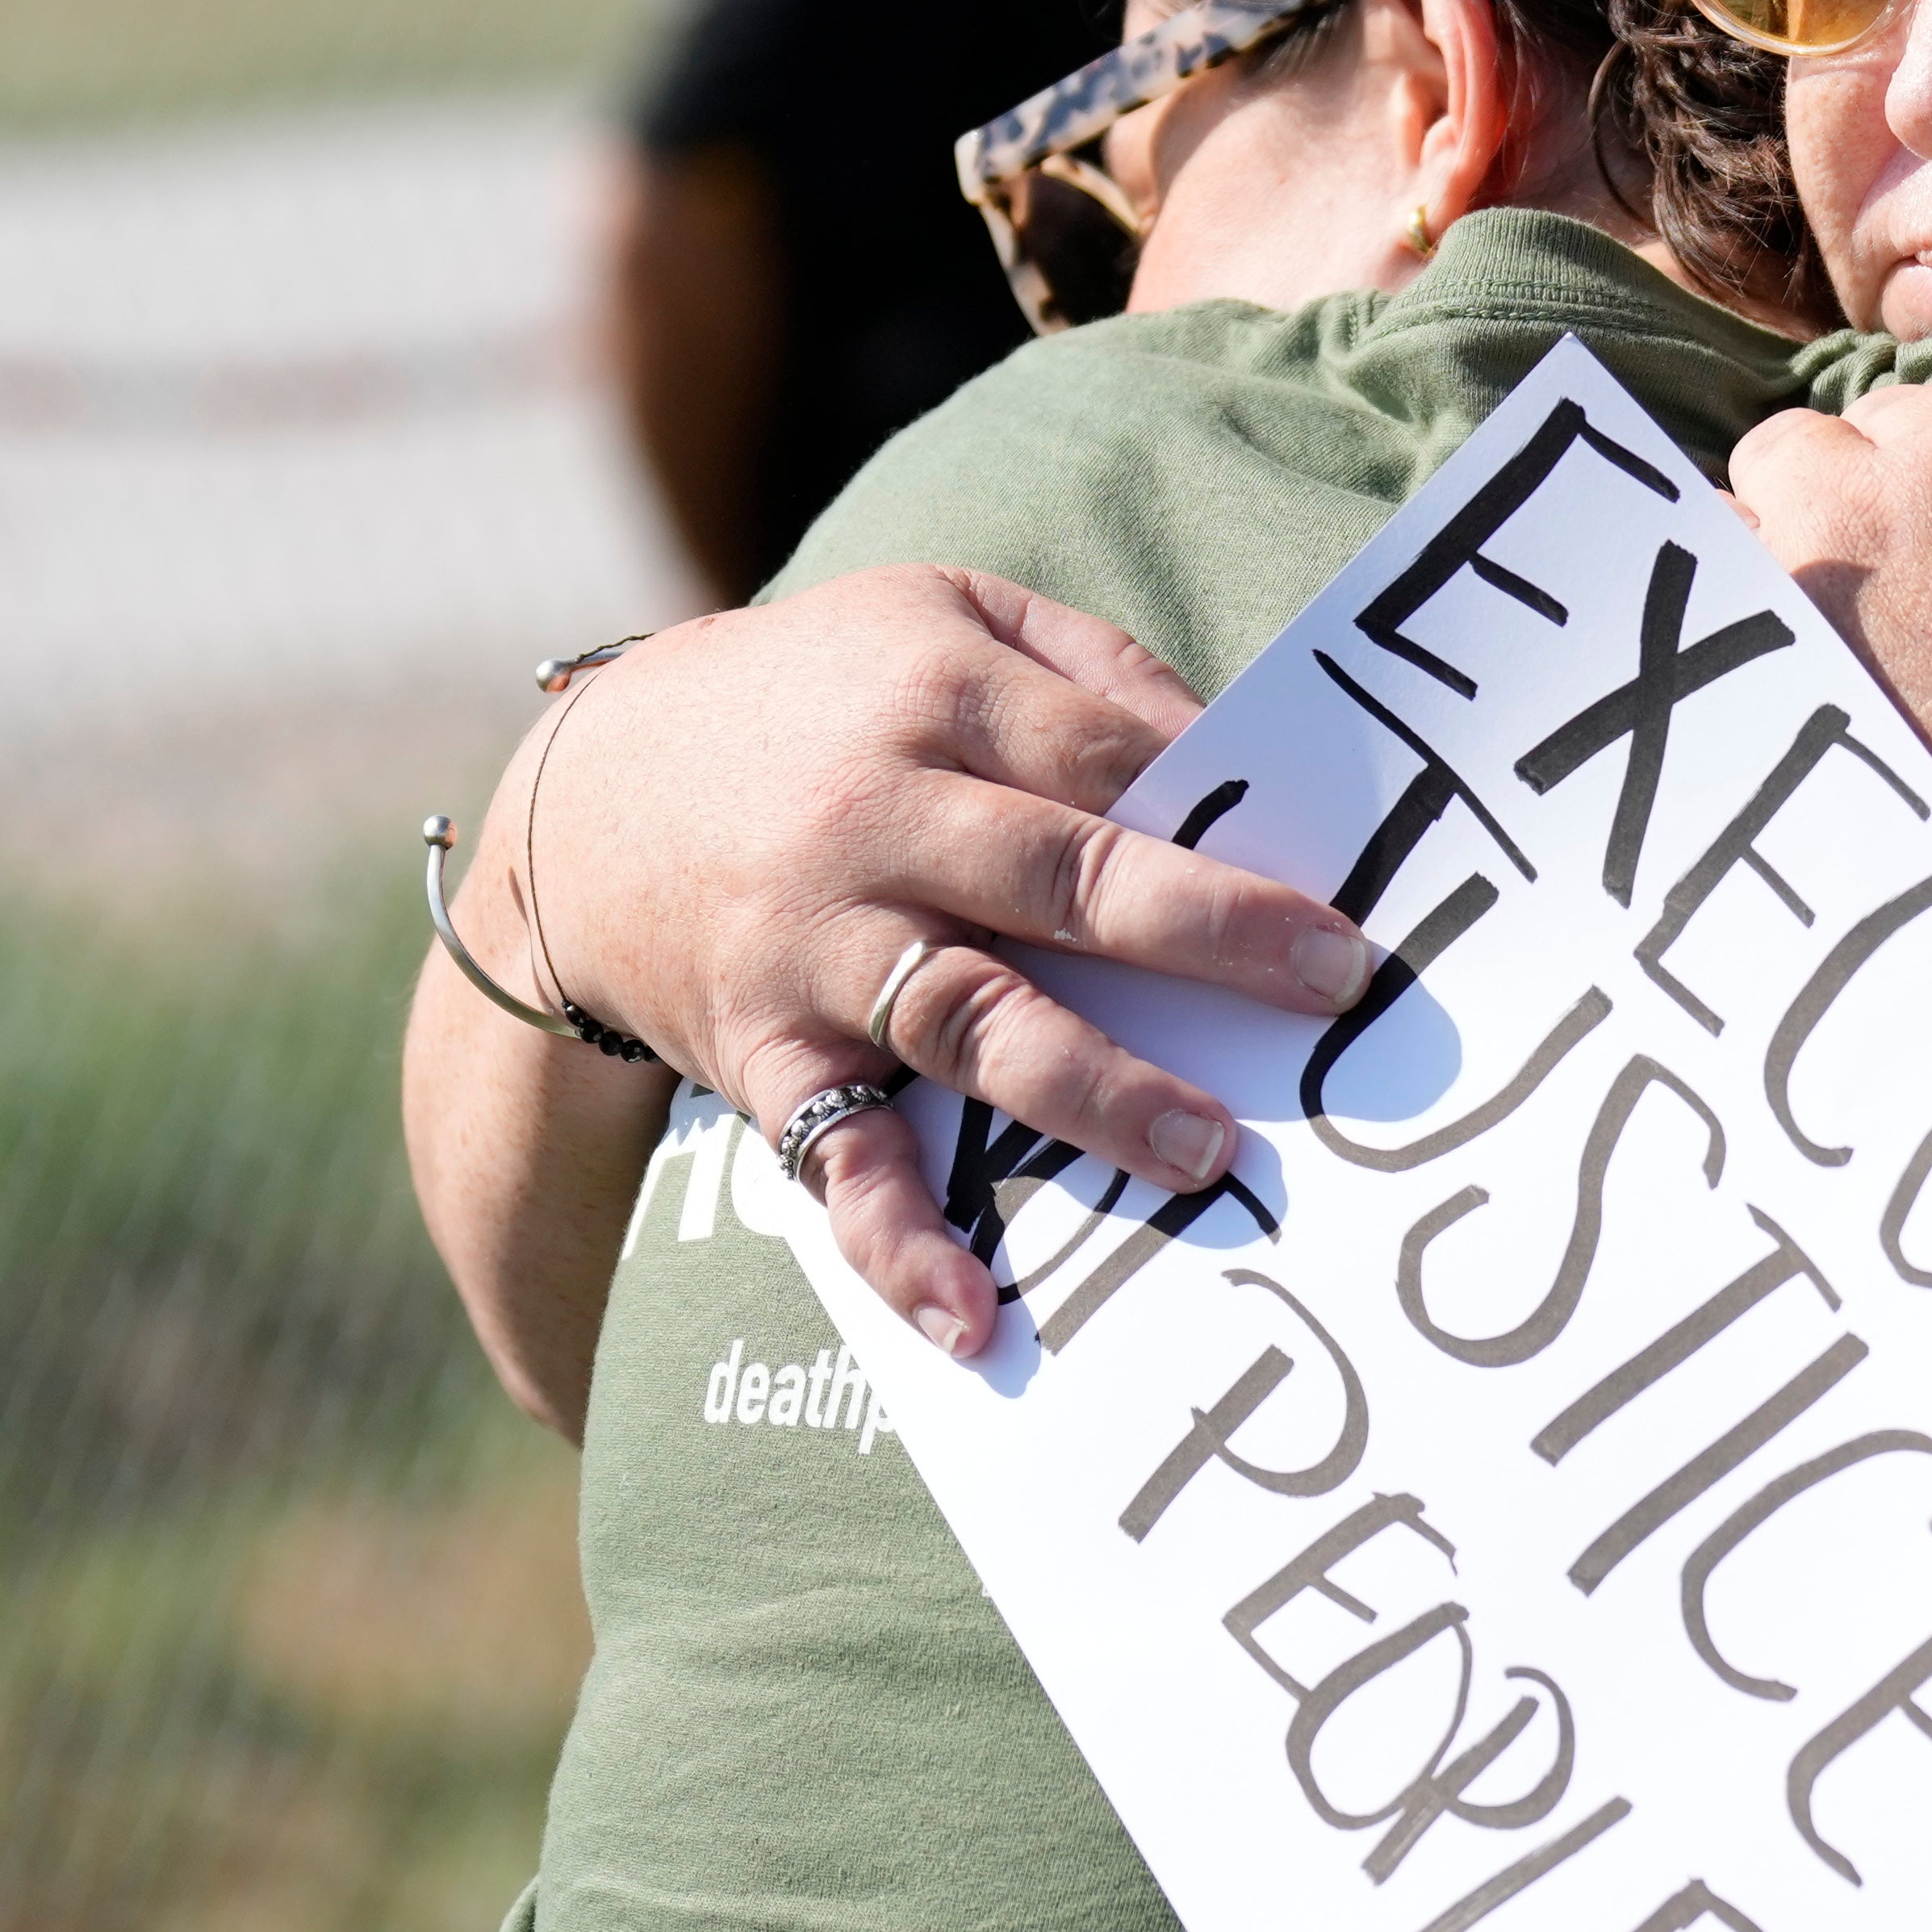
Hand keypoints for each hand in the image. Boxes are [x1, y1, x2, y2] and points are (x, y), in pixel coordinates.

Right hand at [513, 563, 1377, 1349]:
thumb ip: (1091, 669)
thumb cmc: (820, 697)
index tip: (1339, 887)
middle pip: (1055, 874)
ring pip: (966, 1019)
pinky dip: (900, 1244)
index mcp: (935, 694)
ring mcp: (818, 946)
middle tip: (1330, 984)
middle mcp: (874, 820)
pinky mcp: (767, 1054)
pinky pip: (838, 1156)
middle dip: (1199, 929)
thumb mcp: (940, 615)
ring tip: (1206, 1149)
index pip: (1103, 754)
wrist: (592, 792)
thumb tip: (1238, 756)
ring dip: (1089, 1089)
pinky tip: (974, 1316)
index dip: (1221, 815)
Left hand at [1726, 365, 1931, 955]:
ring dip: (1763, 554)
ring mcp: (1789, 604)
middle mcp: (1861, 508)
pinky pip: (1690, 631)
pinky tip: (1763, 686)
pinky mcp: (1753, 698)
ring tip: (1816, 626)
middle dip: (1837, 491)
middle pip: (1805, 450)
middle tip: (1889, 576)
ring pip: (1727, 526)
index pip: (1926, 409)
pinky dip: (1719, 640)